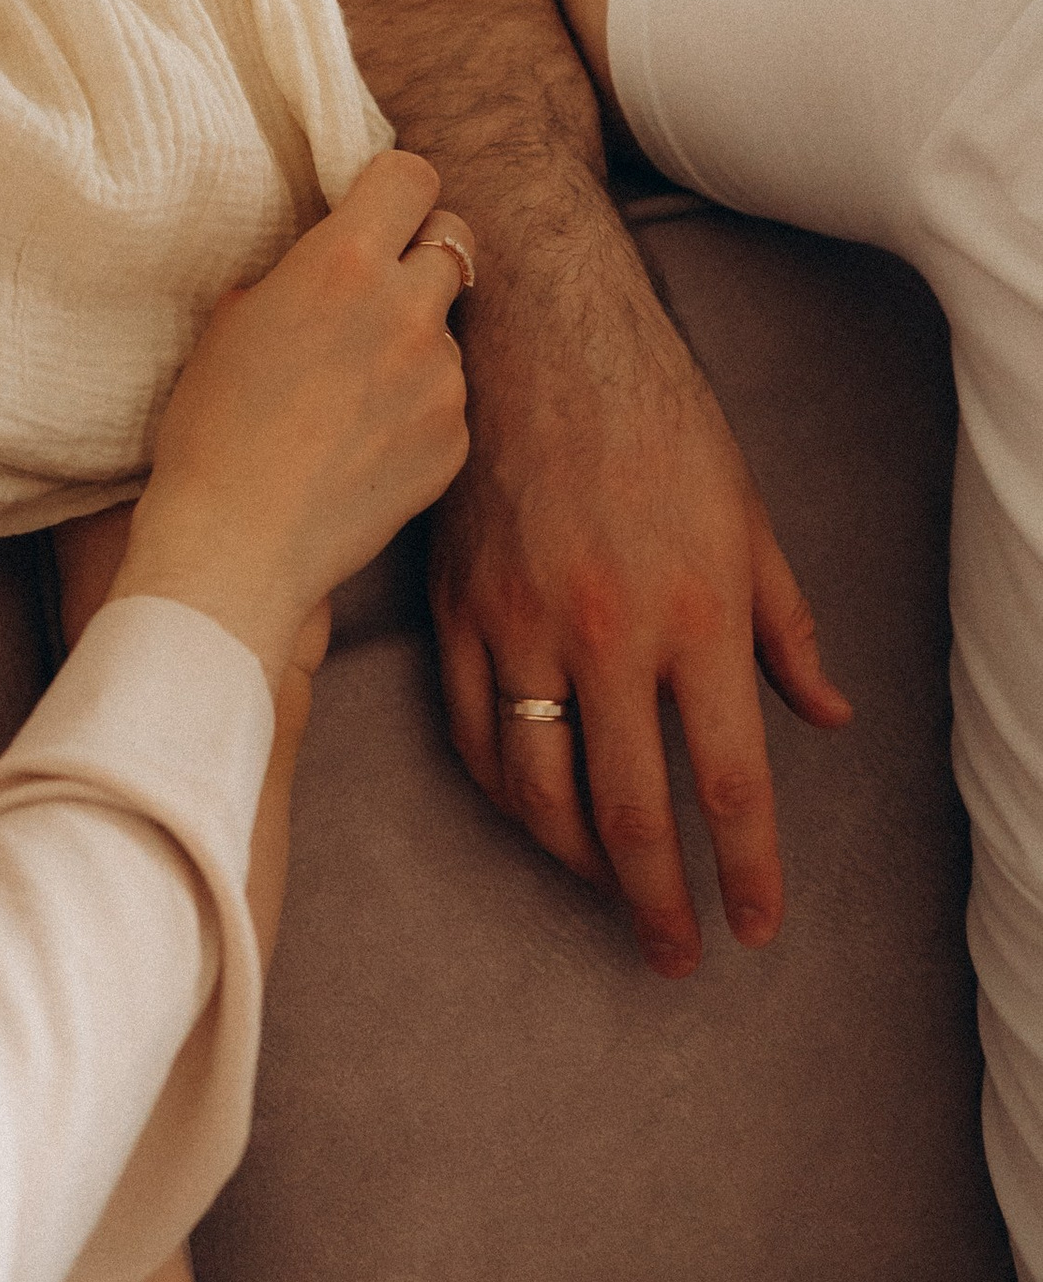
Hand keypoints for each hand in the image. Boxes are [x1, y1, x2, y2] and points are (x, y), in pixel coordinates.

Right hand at [117, 152, 472, 676]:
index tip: (380, 207)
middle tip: (378, 290)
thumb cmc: (211, 428)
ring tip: (349, 394)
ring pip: (448, 328)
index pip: (413, 178)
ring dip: (414, 342)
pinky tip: (362, 443)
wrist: (237, 544)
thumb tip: (323, 260)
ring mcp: (442, 378)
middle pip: (454, 242)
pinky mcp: (456, 439)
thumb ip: (296, 273)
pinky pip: (448, 399)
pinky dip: (416, 408)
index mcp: (344, 262)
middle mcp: (408, 309)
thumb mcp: (232, 320)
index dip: (396, 187)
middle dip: (420, 255)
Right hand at [433, 266, 851, 973]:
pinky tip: (530, 810)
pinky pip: (470, 731)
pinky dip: (502, 790)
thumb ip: (786, 627)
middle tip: (673, 953)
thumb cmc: (654, 412)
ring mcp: (518, 623)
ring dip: (573, 860)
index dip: (745, 872)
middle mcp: (606, 632)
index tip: (753, 928)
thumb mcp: (748, 514)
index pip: (729, 782)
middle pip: (629, 812)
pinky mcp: (454, 606)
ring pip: (537, 787)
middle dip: (656, 901)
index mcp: (694, 612)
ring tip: (603, 888)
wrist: (533, 328)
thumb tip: (827, 716)